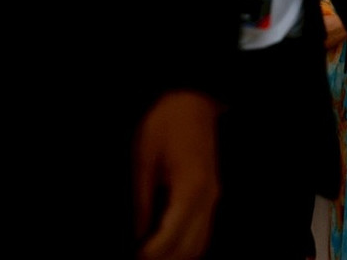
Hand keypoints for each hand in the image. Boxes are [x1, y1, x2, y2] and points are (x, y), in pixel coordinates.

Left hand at [133, 91, 220, 259]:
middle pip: (189, 249)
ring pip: (199, 245)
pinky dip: (184, 247)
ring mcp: (212, 197)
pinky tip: (164, 246)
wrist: (191, 102)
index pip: (171, 237)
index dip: (149, 255)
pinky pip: (202, 232)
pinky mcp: (210, 195)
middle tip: (138, 259)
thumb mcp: (143, 160)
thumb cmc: (166, 124)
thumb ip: (141, 201)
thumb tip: (135, 237)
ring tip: (148, 256)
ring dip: (175, 257)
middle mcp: (207, 196)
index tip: (133, 257)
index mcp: (191, 187)